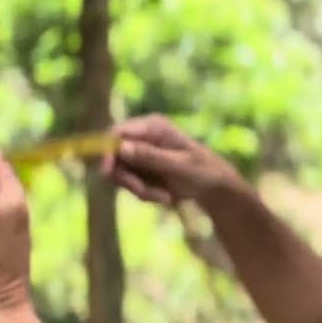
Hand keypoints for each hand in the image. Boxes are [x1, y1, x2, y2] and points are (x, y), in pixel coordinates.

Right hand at [100, 113, 242, 206]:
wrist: (214, 187)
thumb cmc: (202, 170)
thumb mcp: (179, 165)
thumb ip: (150, 156)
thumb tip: (121, 148)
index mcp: (152, 126)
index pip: (117, 132)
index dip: (107, 150)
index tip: (108, 170)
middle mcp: (142, 137)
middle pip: (114, 156)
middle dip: (127, 178)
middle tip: (143, 192)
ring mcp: (140, 154)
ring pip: (120, 174)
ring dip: (139, 189)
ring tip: (165, 197)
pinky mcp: (140, 171)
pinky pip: (130, 185)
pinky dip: (145, 194)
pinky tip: (165, 196)